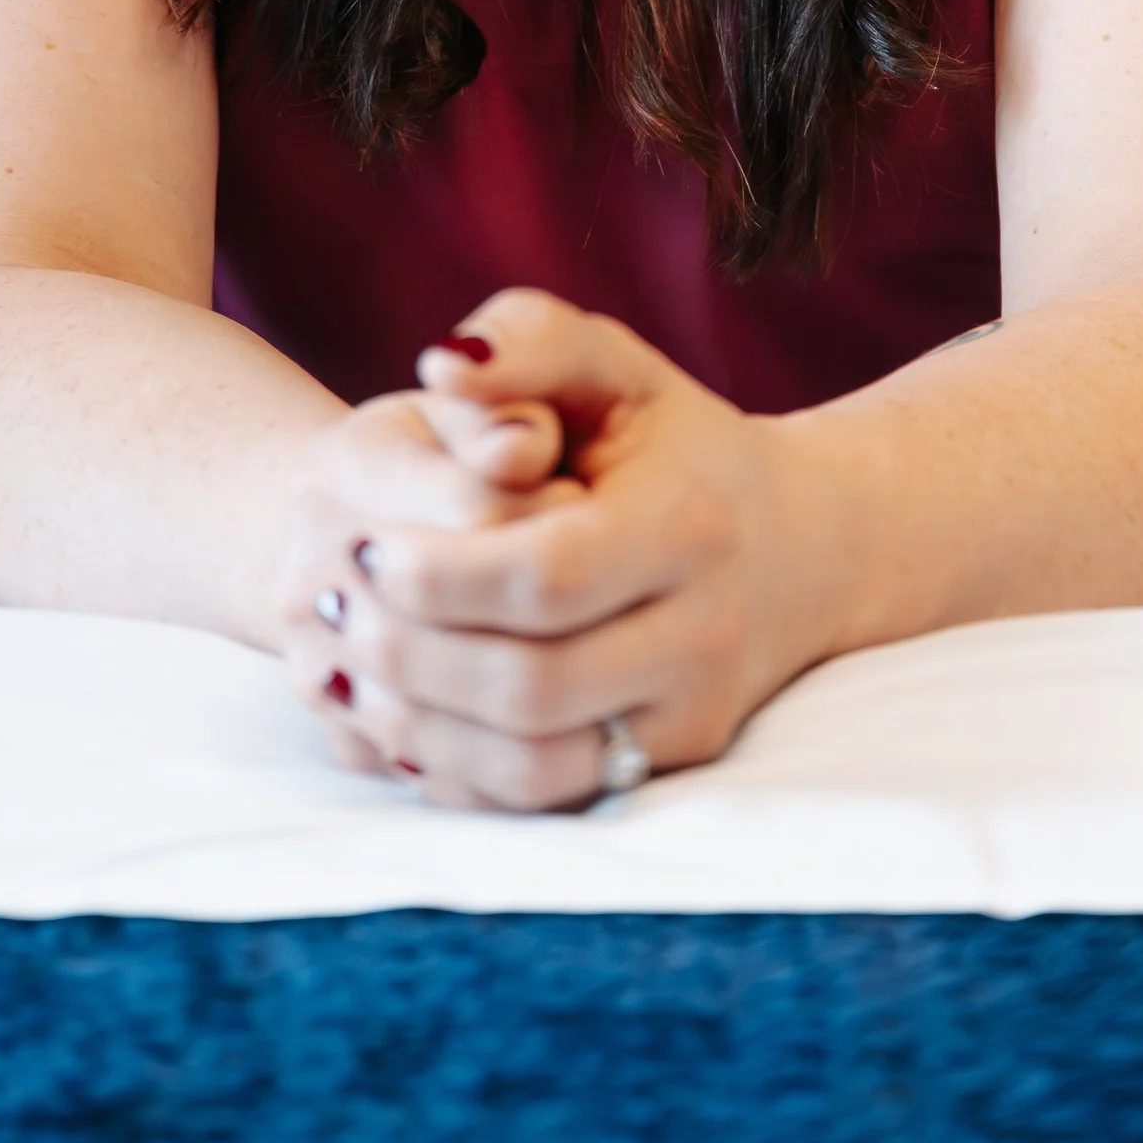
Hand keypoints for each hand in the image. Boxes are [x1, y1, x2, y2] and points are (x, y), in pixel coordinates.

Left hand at [291, 289, 840, 812]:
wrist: (804, 544)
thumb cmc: (677, 441)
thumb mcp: (615, 368)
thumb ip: (529, 342)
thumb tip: (442, 365)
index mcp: (690, 525)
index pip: (545, 577)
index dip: (439, 575)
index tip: (366, 548)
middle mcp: (706, 632)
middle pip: (531, 685)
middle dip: (413, 657)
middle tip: (339, 612)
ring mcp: (694, 712)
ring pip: (537, 763)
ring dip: (424, 728)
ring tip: (355, 668)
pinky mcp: (674, 763)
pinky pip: (550, 800)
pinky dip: (460, 775)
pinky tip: (405, 718)